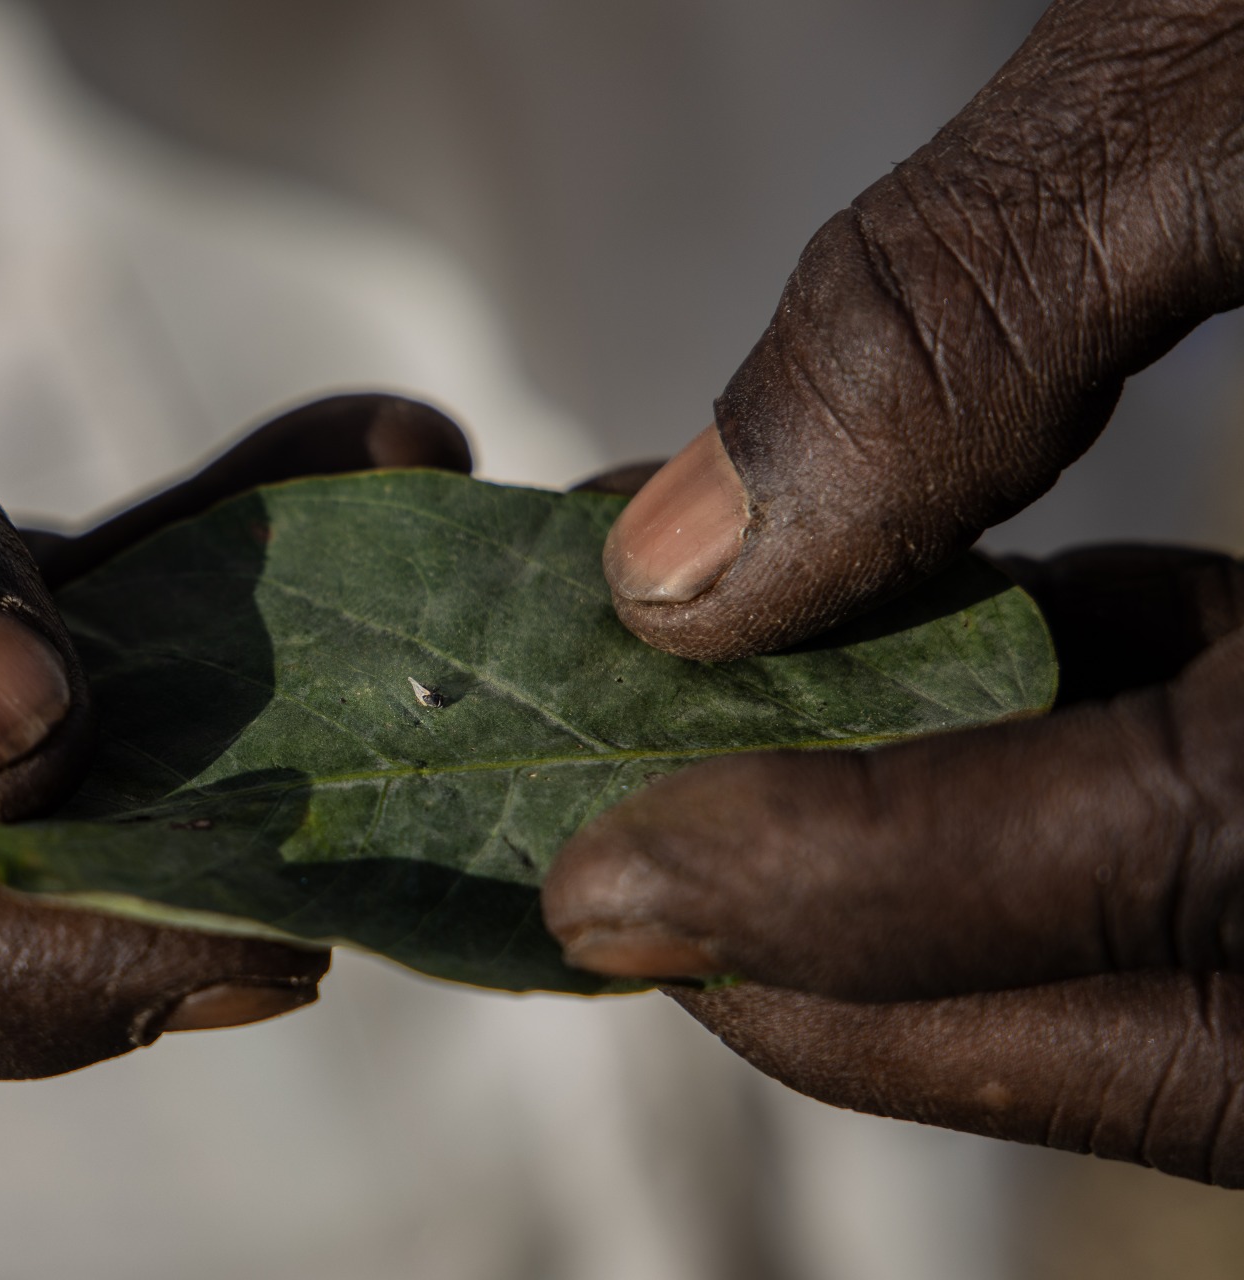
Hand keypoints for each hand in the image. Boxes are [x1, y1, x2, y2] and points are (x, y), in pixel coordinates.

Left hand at [543, 0, 1243, 1180]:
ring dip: (928, 880)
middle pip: (1195, 1010)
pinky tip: (891, 654)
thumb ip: (958, 316)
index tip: (606, 888)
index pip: (1183, 851)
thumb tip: (679, 566)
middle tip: (632, 888)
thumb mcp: (1239, 79)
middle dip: (872, 974)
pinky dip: (1057, 758)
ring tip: (698, 767)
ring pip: (1208, 945)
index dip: (859, 892)